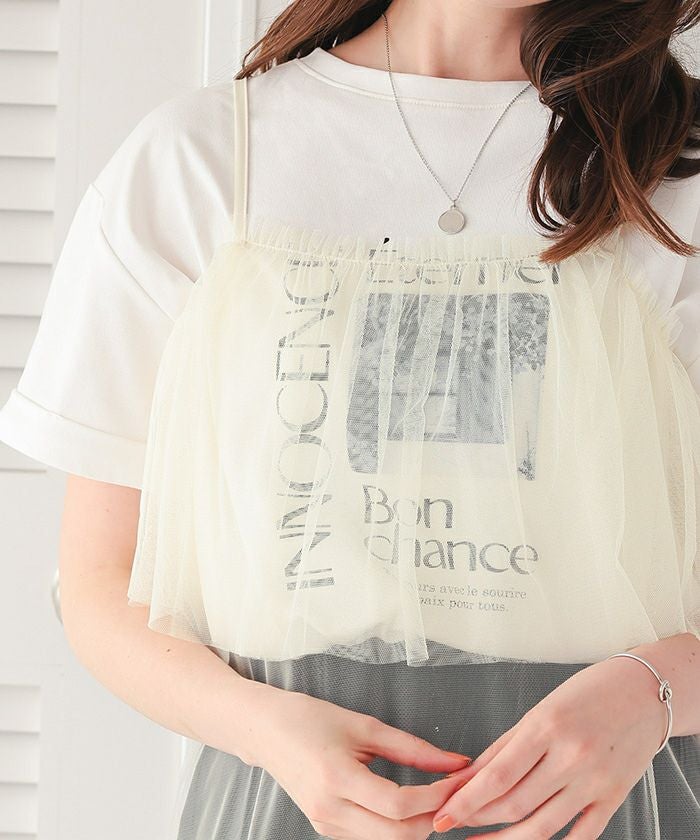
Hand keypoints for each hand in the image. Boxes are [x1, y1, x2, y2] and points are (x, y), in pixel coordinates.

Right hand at [253, 688, 475, 839]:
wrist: (266, 732)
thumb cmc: (310, 719)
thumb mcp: (364, 725)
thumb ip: (412, 747)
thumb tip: (455, 762)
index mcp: (337, 778)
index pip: (399, 806)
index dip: (435, 797)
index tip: (457, 779)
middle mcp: (329, 811)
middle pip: (397, 836)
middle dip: (433, 818)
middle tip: (453, 792)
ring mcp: (326, 825)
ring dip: (418, 826)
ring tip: (436, 796)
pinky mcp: (326, 829)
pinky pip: (371, 838)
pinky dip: (397, 827)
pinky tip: (410, 805)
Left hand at [431, 657, 668, 838]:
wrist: (645, 693)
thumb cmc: (590, 693)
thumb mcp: (540, 709)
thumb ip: (505, 745)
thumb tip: (471, 775)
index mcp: (547, 727)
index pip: (497, 775)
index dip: (465, 800)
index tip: (443, 814)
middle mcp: (571, 757)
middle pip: (515, 803)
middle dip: (477, 818)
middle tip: (452, 824)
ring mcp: (594, 782)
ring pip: (542, 827)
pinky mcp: (612, 798)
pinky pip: (580, 836)